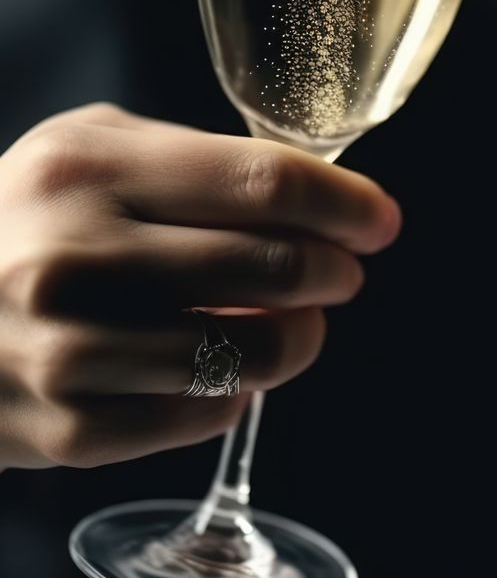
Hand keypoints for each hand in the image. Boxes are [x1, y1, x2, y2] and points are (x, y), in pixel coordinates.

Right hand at [0, 103, 399, 470]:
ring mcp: (68, 350)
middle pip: (273, 265)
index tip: (380, 219)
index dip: (345, 203)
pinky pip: (205, 413)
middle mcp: (75, 257)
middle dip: (335, 268)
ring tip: (300, 318)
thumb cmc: (24, 216)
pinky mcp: (67, 430)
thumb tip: (308, 192)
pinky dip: (241, 388)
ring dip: (303, 334)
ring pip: (254, 350)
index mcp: (90, 170)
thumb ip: (192, 158)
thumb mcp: (89, 148)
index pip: (265, 182)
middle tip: (344, 269)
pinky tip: (230, 362)